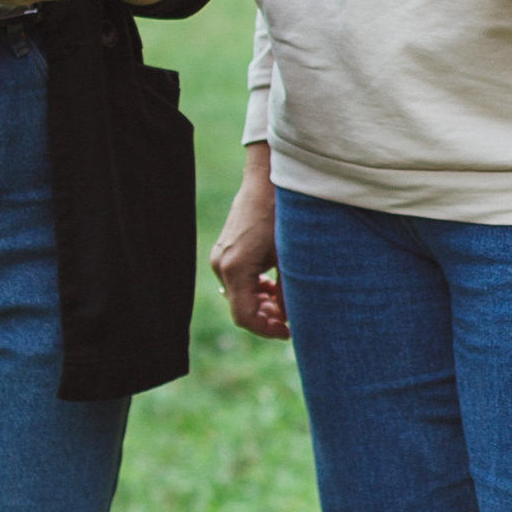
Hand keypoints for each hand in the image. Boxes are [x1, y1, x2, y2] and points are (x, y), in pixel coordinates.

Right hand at [209, 146, 286, 338]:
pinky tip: (273, 284)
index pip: (244, 316)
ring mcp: (220, 257)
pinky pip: (238, 280)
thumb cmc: (281, 216)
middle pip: (241, 308)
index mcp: (235, 269)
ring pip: (240, 295)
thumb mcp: (289, 257)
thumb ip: (287, 292)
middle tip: (291, 317)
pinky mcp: (225, 251)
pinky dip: (255, 288)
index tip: (288, 330)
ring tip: (284, 299)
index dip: (267, 329)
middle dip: (266, 317)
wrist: (267, 181)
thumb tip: (287, 318)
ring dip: (261, 303)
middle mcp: (221, 265)